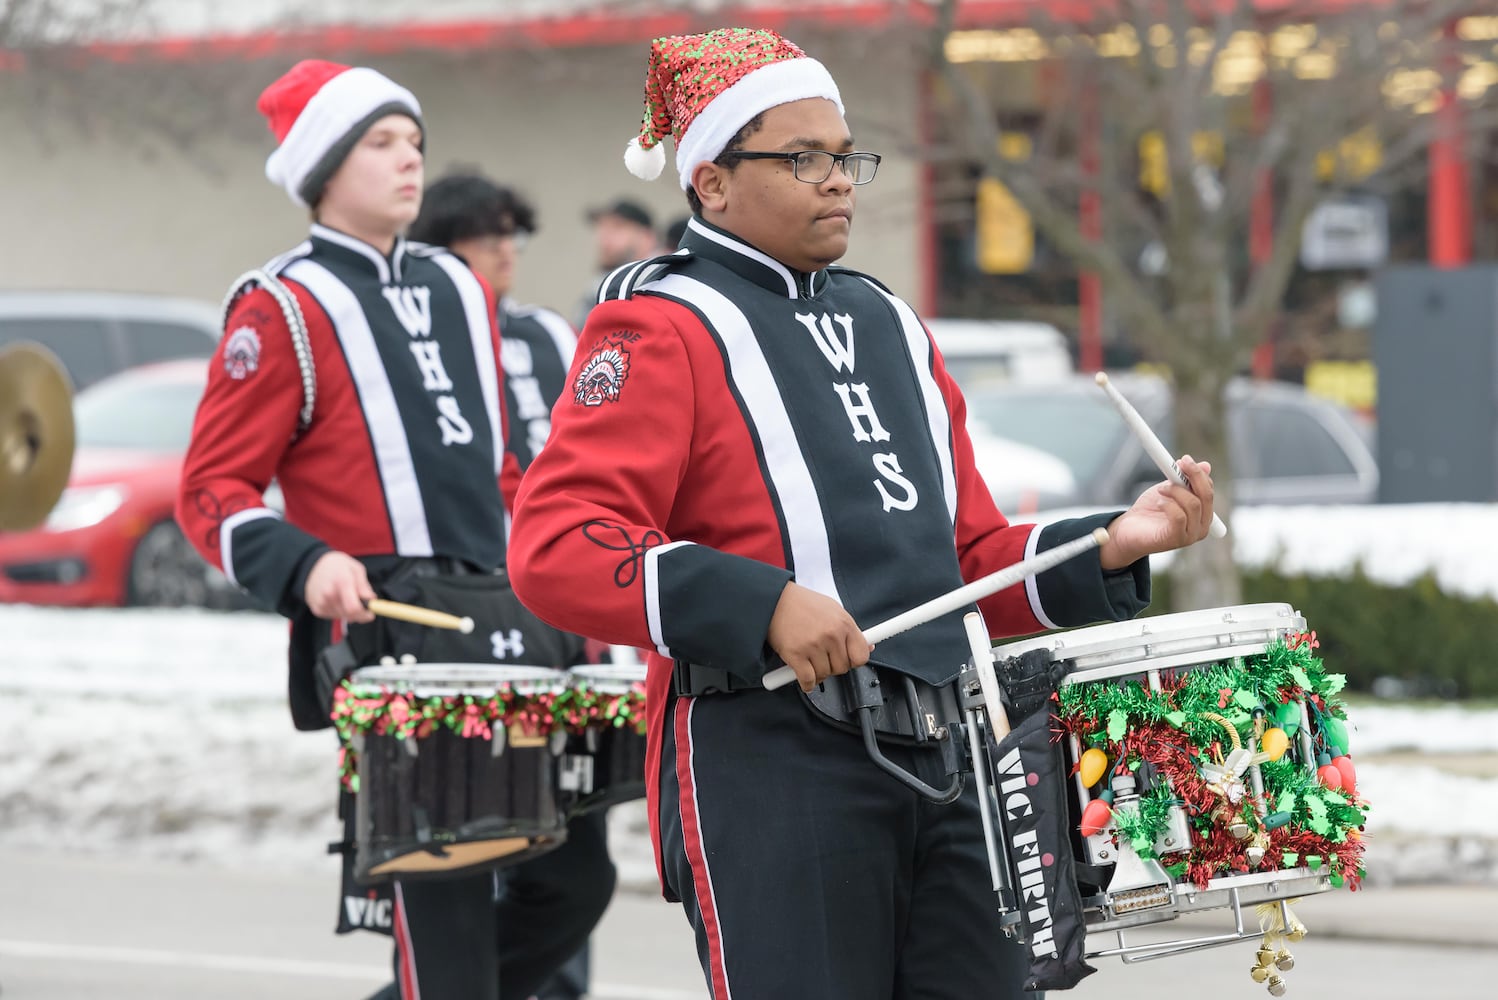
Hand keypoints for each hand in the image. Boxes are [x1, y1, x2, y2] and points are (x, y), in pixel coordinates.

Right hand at [303, 551, 376, 621]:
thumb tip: (372, 600)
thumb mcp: (356, 569)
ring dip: (349, 612)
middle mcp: (329, 594)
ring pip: (343, 616)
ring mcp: (321, 603)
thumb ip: (364, 586)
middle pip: (349, 615)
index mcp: (342, 582)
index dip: (365, 614)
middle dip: (359, 614)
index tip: (371, 613)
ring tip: (346, 597)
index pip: (354, 608)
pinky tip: (337, 599)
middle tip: (362, 605)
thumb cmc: (337, 566)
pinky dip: (339, 611)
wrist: (312, 565)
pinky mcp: (317, 609)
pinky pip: (334, 616)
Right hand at [766, 582, 872, 692]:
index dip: (853, 661)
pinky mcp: (795, 655)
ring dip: (817, 673)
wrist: (774, 599)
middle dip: (832, 666)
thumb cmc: (802, 604)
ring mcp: (813, 646)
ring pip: (824, 675)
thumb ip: (849, 629)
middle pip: (842, 668)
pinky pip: (808, 680)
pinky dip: (806, 683)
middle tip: (822, 657)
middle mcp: (831, 635)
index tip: (847, 660)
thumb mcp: (833, 609)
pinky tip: (804, 677)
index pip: (861, 656)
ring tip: (810, 660)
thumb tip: (868, 646)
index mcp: (843, 623)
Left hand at [1099, 456, 1214, 568]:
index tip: (1184, 459)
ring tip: (1160, 489)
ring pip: (1193, 504)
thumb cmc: (1150, 510)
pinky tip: (1159, 502)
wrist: (1128, 530)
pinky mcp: (1177, 539)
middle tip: (1178, 463)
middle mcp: (1202, 526)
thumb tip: (1206, 465)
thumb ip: (1186, 480)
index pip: (1208, 490)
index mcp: (1203, 514)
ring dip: (1175, 491)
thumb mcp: (1169, 490)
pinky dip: (1168, 505)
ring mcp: (1191, 535)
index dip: (1198, 473)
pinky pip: (1179, 517)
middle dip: (1193, 476)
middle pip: (1206, 496)